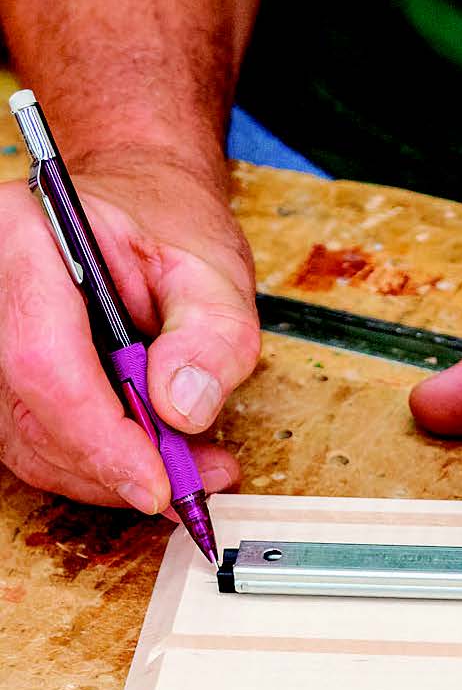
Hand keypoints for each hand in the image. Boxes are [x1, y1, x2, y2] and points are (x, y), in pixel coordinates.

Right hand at [0, 150, 255, 510]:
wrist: (144, 207)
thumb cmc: (170, 227)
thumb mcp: (214, 273)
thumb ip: (210, 337)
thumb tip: (183, 408)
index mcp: (24, 242)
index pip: (42, 359)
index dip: (98, 434)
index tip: (157, 481)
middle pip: (28, 409)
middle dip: (112, 462)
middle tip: (191, 481)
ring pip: (26, 439)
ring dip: (108, 472)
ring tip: (189, 468)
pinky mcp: (6, 375)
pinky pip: (34, 440)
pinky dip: (95, 464)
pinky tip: (153, 458)